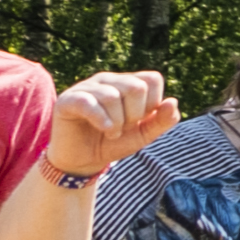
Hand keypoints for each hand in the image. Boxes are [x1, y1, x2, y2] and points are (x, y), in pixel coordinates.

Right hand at [44, 69, 179, 180]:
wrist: (83, 161)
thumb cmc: (114, 142)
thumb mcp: (144, 134)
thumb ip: (163, 120)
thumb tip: (172, 102)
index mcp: (127, 82)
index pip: (152, 79)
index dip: (153, 103)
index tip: (140, 119)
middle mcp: (107, 80)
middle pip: (136, 87)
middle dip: (135, 115)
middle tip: (123, 127)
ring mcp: (85, 87)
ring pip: (113, 96)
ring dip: (117, 122)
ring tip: (111, 132)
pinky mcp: (67, 100)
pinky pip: (89, 103)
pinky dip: (103, 120)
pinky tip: (105, 130)